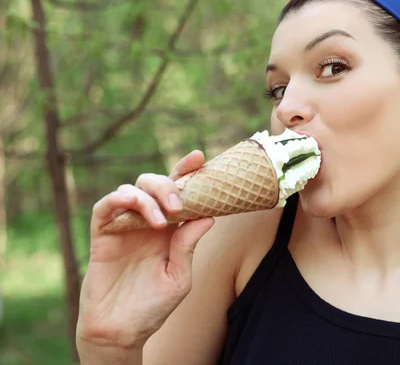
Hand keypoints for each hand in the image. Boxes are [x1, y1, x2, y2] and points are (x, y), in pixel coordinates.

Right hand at [77, 150, 214, 350]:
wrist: (120, 330)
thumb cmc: (153, 307)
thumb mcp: (179, 277)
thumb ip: (188, 246)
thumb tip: (208, 215)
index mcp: (171, 229)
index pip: (180, 192)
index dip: (187, 172)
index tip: (199, 158)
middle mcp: (147, 222)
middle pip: (155, 183)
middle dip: (169, 184)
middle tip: (179, 204)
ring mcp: (124, 227)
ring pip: (132, 189)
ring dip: (148, 197)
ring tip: (162, 221)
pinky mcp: (102, 235)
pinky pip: (105, 207)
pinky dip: (118, 199)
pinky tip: (133, 207)